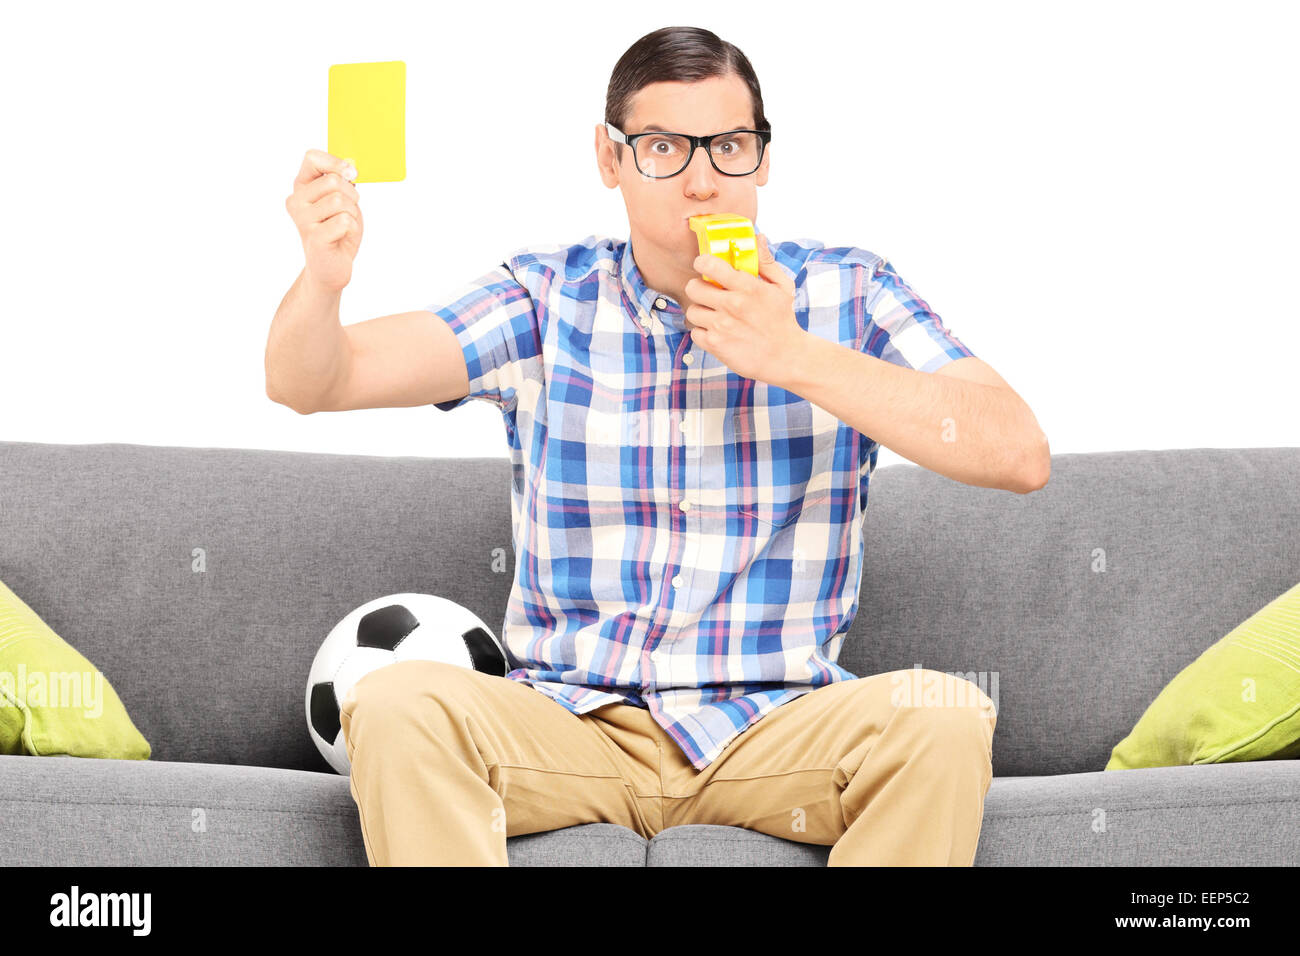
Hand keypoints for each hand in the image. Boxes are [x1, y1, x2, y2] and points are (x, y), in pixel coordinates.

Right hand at [285, 149, 363, 291]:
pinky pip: (344, 221)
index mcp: (301, 187)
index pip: (312, 158)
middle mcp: (296, 201)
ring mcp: (302, 220)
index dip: (335, 163)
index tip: (351, 175)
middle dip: (352, 196)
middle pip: (334, 181)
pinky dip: (352, 229)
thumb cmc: (337, 231)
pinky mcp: (314, 237)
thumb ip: (342, 181)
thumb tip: (349, 167)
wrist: (331, 267)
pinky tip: (341, 238)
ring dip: (352, 214)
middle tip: (347, 213)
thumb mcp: (342, 199)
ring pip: (341, 201)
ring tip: (343, 227)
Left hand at [684, 233, 803, 383]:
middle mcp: (732, 305)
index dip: (703, 263)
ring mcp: (722, 326)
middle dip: (699, 289)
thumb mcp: (782, 287)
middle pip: (693, 288)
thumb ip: (766, 262)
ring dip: (701, 312)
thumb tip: (758, 238)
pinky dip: (704, 333)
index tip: (705, 266)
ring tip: (715, 315)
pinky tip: (718, 333)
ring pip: (692, 311)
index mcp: (747, 287)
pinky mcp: (716, 345)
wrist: (786, 357)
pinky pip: (695, 333)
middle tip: (709, 294)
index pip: (710, 265)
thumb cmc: (783, 320)